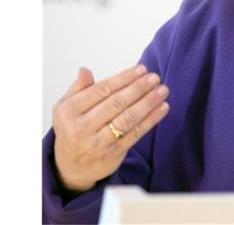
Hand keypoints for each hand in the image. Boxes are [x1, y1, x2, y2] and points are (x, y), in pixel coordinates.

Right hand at [52, 65, 169, 191]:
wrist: (70, 167)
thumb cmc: (72, 129)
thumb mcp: (66, 107)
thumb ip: (78, 88)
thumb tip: (85, 70)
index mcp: (68, 111)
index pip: (101, 90)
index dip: (124, 78)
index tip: (141, 69)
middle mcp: (82, 127)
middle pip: (116, 103)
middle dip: (139, 88)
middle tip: (155, 77)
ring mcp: (98, 142)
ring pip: (128, 119)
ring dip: (148, 102)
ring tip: (163, 90)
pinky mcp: (114, 153)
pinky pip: (136, 133)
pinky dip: (151, 119)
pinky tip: (163, 107)